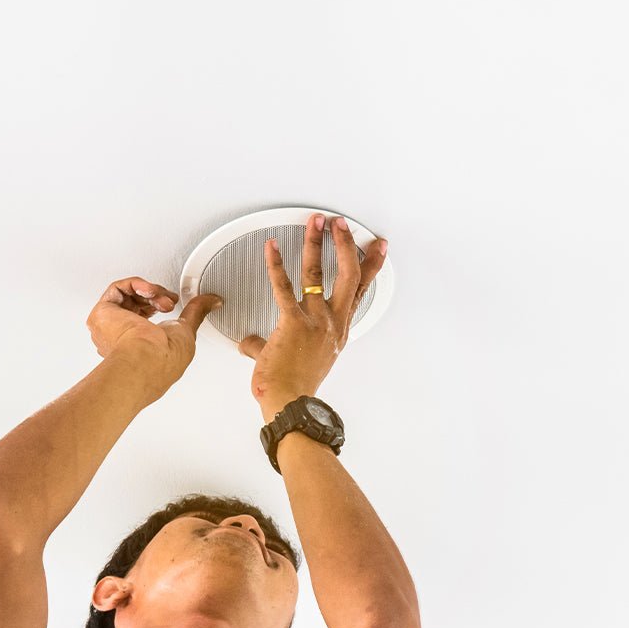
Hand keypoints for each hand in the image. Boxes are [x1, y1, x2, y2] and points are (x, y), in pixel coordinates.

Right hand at [86, 276, 222, 395]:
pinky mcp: (102, 313)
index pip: (145, 318)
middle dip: (158, 298)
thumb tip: (213, 301)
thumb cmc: (162, 359)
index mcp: (138, 347)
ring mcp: (110, 327)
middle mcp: (121, 338)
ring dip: (150, 292)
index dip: (159, 305)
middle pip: (137, 304)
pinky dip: (137, 284)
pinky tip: (149, 291)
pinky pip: (118, 288)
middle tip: (169, 302)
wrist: (146, 360)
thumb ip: (196, 312)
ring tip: (161, 299)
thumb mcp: (186, 330)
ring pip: (128, 295)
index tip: (172, 303)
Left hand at [238, 213, 388, 412]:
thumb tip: (251, 344)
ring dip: (317, 244)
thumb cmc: (294, 387)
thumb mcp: (294, 363)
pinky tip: (271, 247)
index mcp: (338, 331)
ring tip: (316, 223)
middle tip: (343, 225)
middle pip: (349, 275)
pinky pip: (283, 287)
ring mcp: (315, 322)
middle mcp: (332, 323)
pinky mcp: (293, 323)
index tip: (377, 249)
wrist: (289, 403)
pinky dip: (275, 264)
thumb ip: (270, 346)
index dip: (370, 267)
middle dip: (348, 245)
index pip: (358, 291)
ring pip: (319, 273)